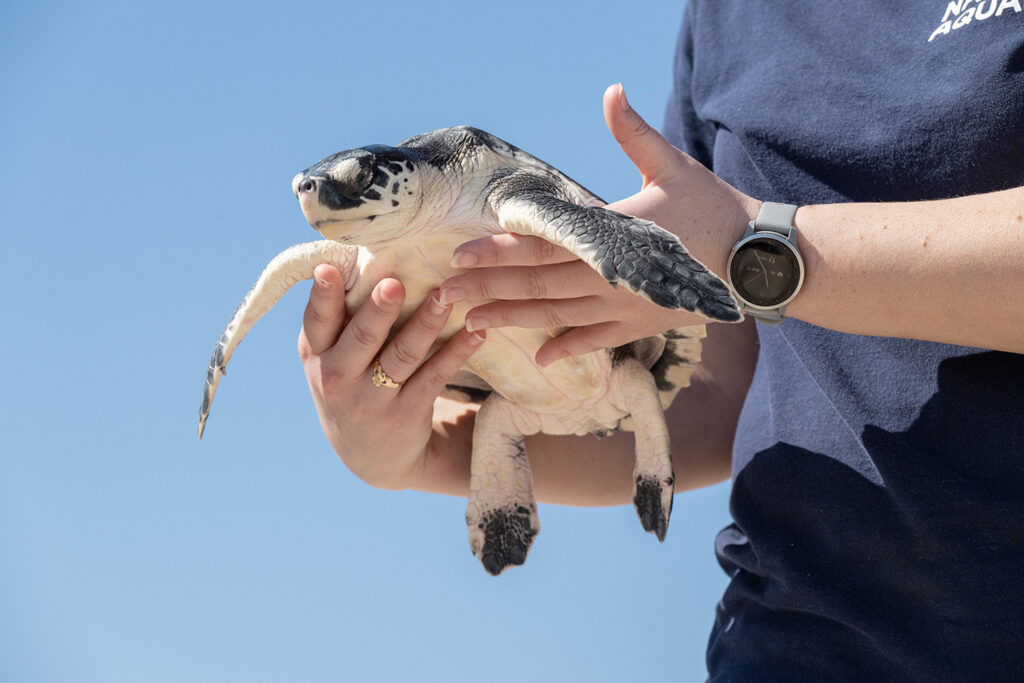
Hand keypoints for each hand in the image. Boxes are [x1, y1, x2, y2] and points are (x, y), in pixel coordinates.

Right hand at [298, 264, 484, 488]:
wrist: (371, 456)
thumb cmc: (350, 382)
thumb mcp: (330, 357)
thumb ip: (337, 318)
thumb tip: (355, 252)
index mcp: (316, 354)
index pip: (316, 321)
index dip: (322, 295)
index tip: (327, 268)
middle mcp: (338, 378)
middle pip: (362, 338)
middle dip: (378, 311)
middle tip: (395, 283)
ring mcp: (373, 399)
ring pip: (403, 355)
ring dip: (426, 323)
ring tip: (446, 296)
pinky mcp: (408, 413)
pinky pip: (436, 376)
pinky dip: (458, 351)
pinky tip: (477, 331)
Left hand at [440, 84, 759, 364]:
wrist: (757, 260)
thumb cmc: (714, 209)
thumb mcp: (672, 166)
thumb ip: (633, 134)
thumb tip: (612, 92)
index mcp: (608, 234)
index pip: (539, 243)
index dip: (495, 250)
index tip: (457, 254)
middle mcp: (606, 275)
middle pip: (534, 283)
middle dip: (487, 288)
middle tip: (444, 295)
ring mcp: (621, 305)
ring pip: (555, 315)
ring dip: (512, 318)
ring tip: (472, 323)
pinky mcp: (640, 324)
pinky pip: (595, 340)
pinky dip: (567, 348)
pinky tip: (540, 358)